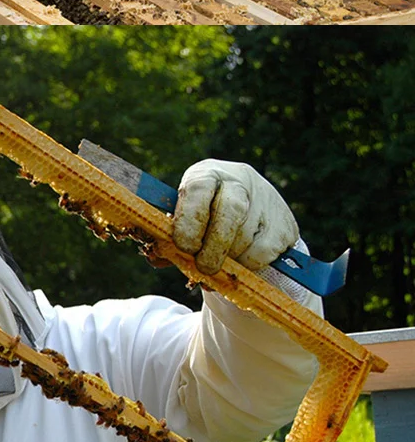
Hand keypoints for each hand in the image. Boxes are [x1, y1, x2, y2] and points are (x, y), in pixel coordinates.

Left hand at [173, 160, 298, 275]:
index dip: (189, 220)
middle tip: (204, 268)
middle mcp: (239, 180)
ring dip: (230, 259)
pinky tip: (241, 260)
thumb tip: (157, 258)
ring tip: (220, 262)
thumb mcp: (186, 215)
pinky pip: (264, 252)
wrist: (249, 203)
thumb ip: (171, 236)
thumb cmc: (206, 213)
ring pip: (247, 237)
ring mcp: (267, 200)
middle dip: (214, 246)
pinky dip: (249, 264)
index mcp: (206, 174)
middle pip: (230, 212)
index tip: (183, 246)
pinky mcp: (285, 224)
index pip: (199, 190)